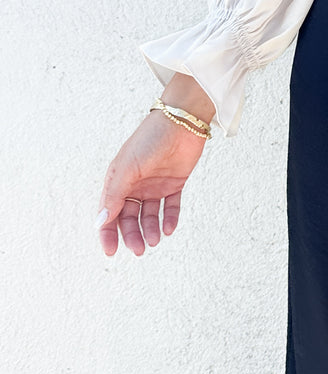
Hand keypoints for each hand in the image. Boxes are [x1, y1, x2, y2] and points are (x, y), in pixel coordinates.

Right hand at [96, 108, 208, 256]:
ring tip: (155, 240)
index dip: (107, 233)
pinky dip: (169, 219)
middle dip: (132, 235)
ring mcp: (154, 185)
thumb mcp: (127, 168)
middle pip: (130, 218)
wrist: (182, 121)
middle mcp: (135, 185)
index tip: (111, 251)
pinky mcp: (174, 183)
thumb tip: (100, 222)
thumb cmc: (150, 139)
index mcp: (118, 180)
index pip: (109, 213)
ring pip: (149, 215)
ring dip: (150, 230)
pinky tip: (169, 228)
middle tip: (139, 249)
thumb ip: (114, 195)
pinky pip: (170, 207)